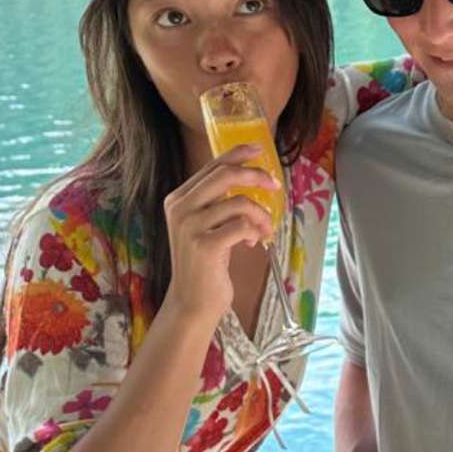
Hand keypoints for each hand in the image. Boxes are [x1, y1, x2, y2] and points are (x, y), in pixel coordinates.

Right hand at [159, 149, 274, 330]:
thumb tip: (251, 175)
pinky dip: (254, 233)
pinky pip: (242, 226)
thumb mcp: (206, 226)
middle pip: (225, 176)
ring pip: (239, 203)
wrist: (193, 301)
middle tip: (274, 185)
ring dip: (261, 215)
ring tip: (264, 230)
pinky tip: (251, 244)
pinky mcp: (204, 246)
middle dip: (255, 176)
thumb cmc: (205, 263)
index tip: (259, 150)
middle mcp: (179, 209)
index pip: (211, 166)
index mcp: (178, 199)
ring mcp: (189, 227)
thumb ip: (218, 201)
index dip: (238, 154)